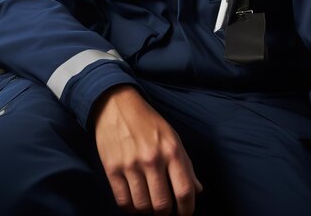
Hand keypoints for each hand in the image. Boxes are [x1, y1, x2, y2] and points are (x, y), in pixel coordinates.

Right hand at [94, 84, 202, 214]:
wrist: (117, 105)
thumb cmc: (148, 122)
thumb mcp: (172, 137)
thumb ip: (185, 164)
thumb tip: (197, 190)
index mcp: (171, 150)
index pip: (184, 191)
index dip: (186, 210)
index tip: (184, 214)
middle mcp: (152, 158)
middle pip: (162, 205)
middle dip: (165, 213)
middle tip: (164, 210)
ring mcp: (131, 165)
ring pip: (142, 207)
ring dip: (147, 212)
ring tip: (149, 205)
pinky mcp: (112, 169)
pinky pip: (123, 202)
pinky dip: (131, 209)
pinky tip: (135, 201)